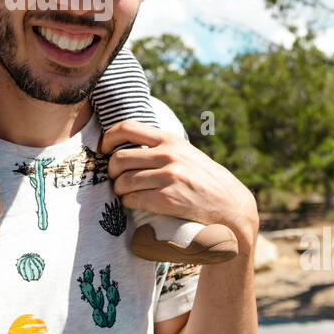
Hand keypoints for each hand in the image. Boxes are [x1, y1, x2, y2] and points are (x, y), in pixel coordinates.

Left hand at [99, 120, 258, 246]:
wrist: (230, 205)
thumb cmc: (203, 180)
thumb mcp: (185, 153)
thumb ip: (161, 147)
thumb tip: (125, 145)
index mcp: (170, 139)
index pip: (127, 128)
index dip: (108, 138)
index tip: (103, 149)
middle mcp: (168, 155)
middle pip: (118, 159)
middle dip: (111, 172)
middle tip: (115, 179)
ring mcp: (168, 177)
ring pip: (122, 182)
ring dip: (119, 190)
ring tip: (126, 194)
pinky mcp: (168, 199)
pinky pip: (132, 199)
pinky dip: (128, 203)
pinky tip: (136, 204)